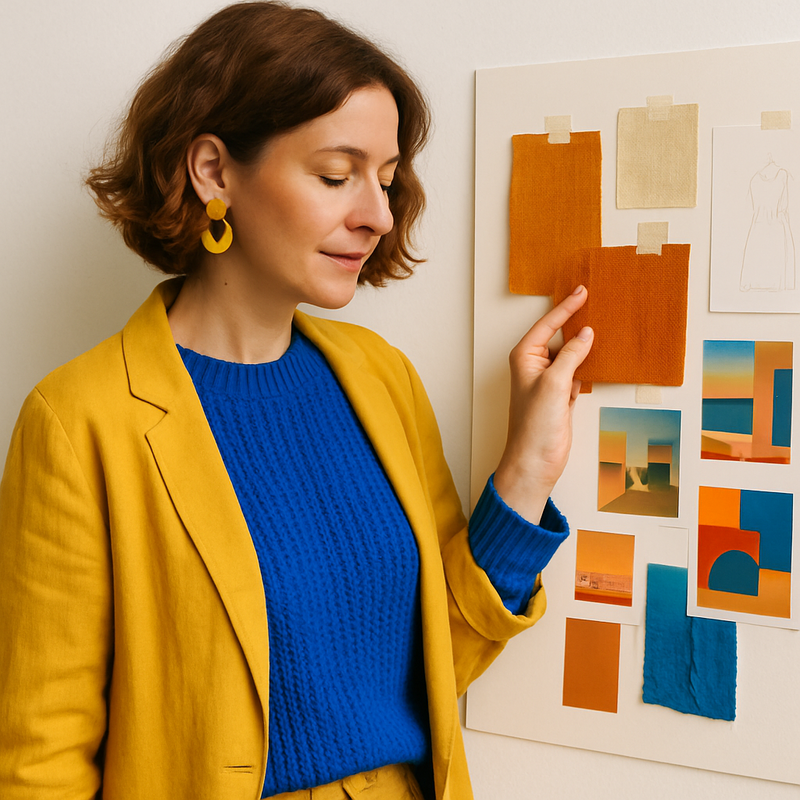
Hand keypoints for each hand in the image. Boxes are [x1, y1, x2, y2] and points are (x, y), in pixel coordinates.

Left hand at [493, 285, 592, 523]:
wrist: (536, 460)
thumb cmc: (535, 425)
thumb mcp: (554, 383)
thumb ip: (571, 355)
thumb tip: (586, 333)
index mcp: (524, 357)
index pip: (548, 324)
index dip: (567, 307)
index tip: (583, 290)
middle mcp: (534, 366)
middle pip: (559, 336)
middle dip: (577, 323)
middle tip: (597, 301)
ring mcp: (548, 380)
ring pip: (571, 354)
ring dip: (585, 345)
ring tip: (605, 325)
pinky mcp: (561, 395)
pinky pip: (577, 372)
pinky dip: (588, 366)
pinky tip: (600, 357)